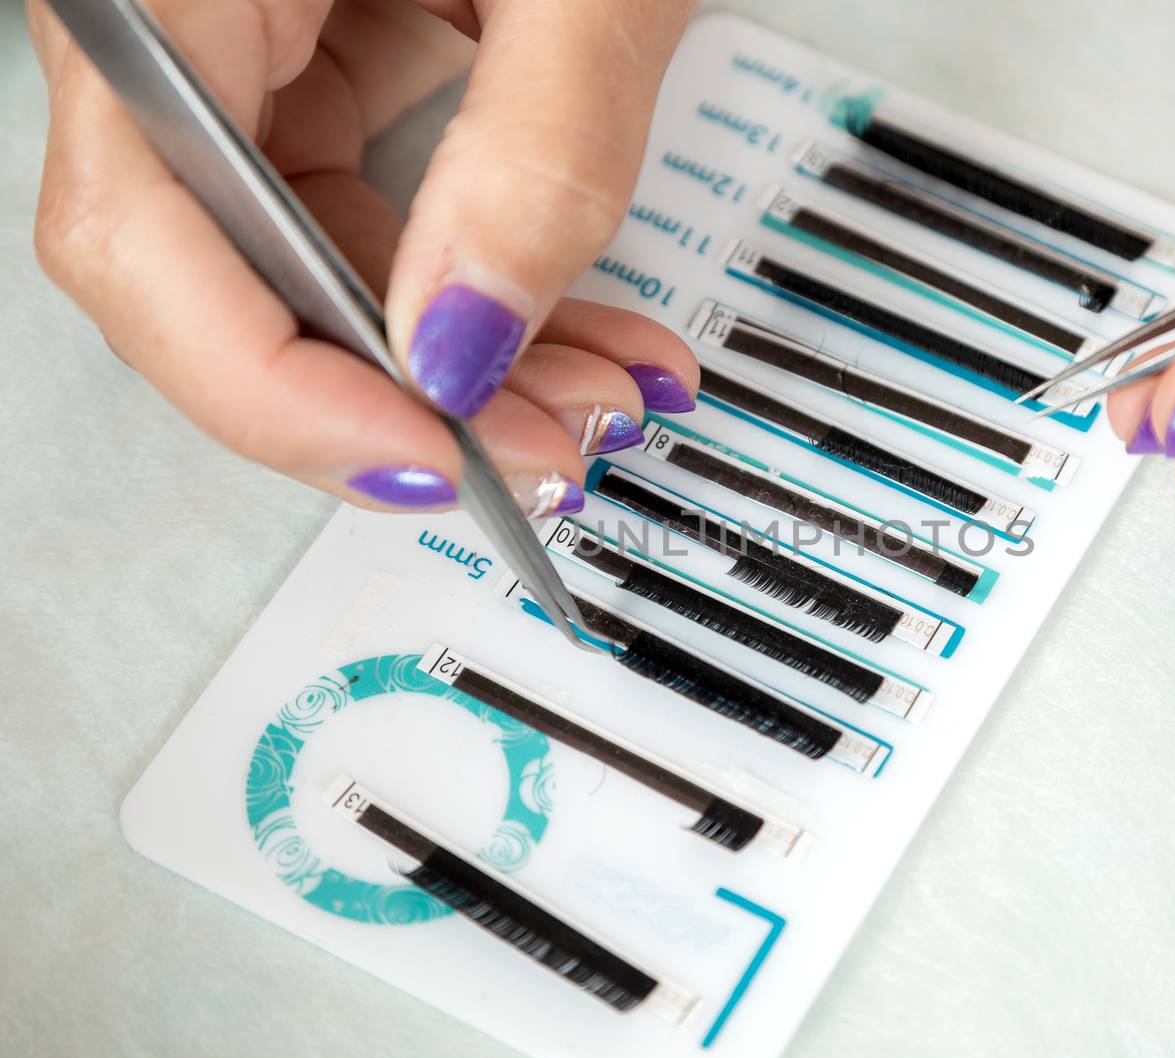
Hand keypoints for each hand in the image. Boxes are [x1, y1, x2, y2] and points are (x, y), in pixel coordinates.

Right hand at [29, 0, 698, 514]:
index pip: (144, 225)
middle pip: (209, 270)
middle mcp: (168, 0)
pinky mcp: (311, 49)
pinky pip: (352, 208)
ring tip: (594, 393)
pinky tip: (567, 329)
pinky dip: (463, 283)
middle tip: (547, 447)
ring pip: (293, 261)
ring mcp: (234, 30)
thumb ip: (540, 150)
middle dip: (393, 393)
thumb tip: (468, 344)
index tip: (425, 458)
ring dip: (451, 359)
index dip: (273, 386)